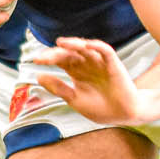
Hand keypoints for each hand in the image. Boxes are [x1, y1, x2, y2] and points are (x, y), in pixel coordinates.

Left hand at [29, 36, 144, 124]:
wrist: (122, 115)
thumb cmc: (99, 108)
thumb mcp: (74, 99)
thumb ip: (58, 88)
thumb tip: (38, 76)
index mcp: (76, 71)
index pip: (60, 59)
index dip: (49, 58)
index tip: (36, 61)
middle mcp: (87, 64)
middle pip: (70, 52)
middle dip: (57, 52)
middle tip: (45, 57)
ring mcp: (100, 62)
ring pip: (86, 47)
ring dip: (74, 43)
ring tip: (62, 43)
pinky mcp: (113, 64)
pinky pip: (105, 51)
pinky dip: (97, 46)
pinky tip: (86, 45)